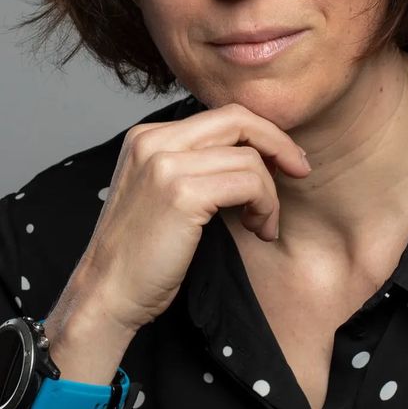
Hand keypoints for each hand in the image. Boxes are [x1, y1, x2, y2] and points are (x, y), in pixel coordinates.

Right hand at [75, 102, 309, 334]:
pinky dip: (265, 205)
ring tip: (262, 224)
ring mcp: (165, 164)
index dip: (261, 134)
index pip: (221, 115)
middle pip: (239, 120)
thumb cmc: (140, 253)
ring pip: (250, 158)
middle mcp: (153, 140)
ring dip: (270, 194)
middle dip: (279, 144)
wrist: (107, 292)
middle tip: (299, 172)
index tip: (284, 161)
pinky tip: (256, 229)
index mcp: (147, 136)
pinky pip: (249, 183)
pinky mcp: (182, 193)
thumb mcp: (160, 192)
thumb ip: (192, 164)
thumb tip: (249, 153)